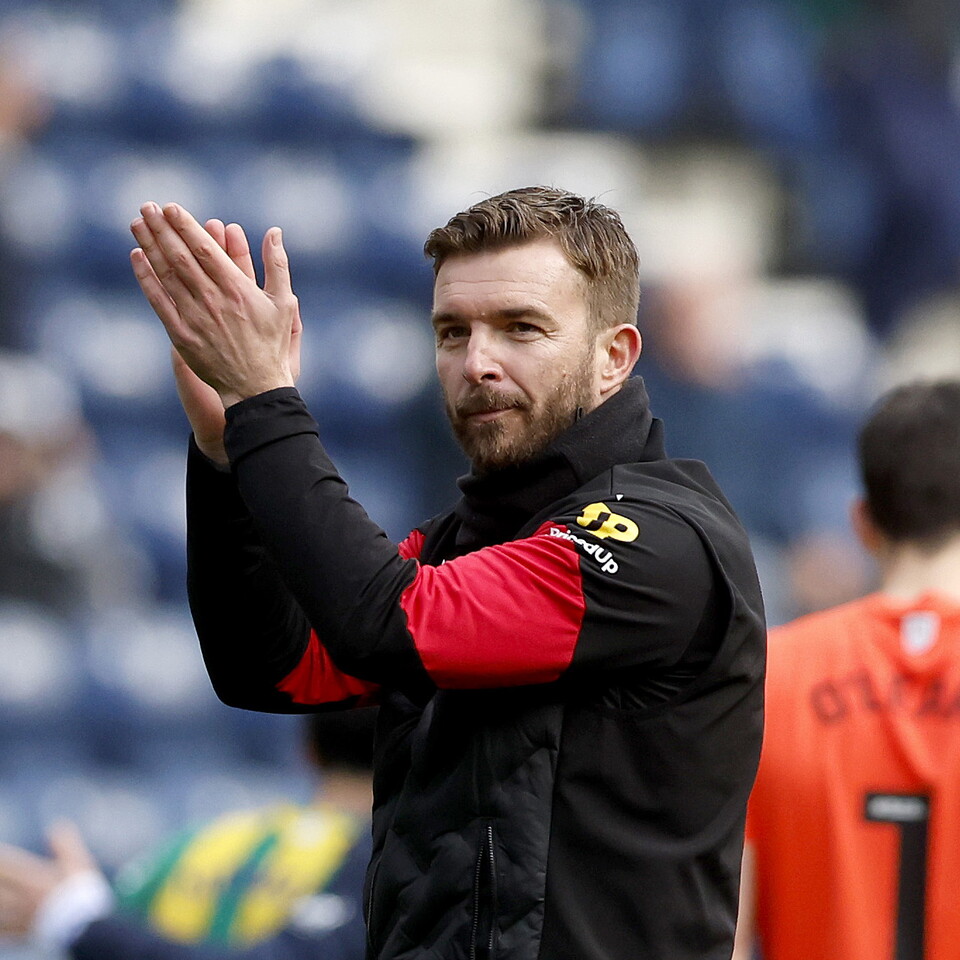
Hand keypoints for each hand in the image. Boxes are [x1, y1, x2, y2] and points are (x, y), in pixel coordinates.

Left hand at [0, 822, 98, 937]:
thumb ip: (65, 843)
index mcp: (33, 879)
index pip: (5, 864)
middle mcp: (21, 898)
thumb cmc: (82, 894)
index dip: (1, 856)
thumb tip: (55, 825)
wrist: (84, 927)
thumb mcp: (80, 863)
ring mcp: (19, 917)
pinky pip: (1, 931)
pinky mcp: (21, 933)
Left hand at [129, 202, 301, 412]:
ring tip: (137, 223)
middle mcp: (212, 299)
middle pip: (180, 256)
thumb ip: (278, 265)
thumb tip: (274, 232)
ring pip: (166, 274)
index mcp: (237, 288)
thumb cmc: (273, 344)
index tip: (171, 208)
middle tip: (147, 207)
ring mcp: (194, 317)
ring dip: (149, 246)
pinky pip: (158, 301)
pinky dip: (146, 278)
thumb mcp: (285, 303)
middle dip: (162, 229)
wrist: (255, 387)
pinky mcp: (180, 335)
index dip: (186, 226)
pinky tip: (136, 258)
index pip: (205, 249)